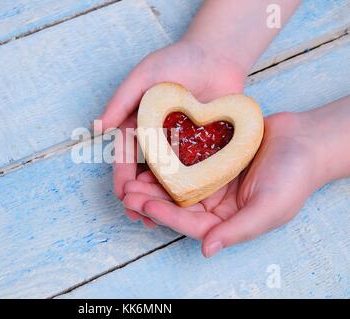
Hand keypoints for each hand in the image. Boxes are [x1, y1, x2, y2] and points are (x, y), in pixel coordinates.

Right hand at [98, 40, 244, 225]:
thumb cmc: (177, 60)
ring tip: (159, 221)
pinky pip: (198, 170)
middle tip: (138, 216)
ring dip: (163, 199)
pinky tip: (189, 206)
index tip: (121, 195)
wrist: (217, 55)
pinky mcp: (207, 147)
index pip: (127, 155)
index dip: (123, 176)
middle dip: (141, 195)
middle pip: (147, 172)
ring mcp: (183, 146)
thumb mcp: (145, 74)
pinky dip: (191, 188)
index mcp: (140, 125)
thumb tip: (98, 127)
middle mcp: (159, 139)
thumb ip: (122, 99)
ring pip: (170, 177)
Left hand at [122, 112, 323, 256]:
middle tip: (127, 193)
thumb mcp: (270, 209)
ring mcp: (212, 180)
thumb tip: (207, 249)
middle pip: (178, 204)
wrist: (306, 140)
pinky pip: (186, 161)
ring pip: (177, 183)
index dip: (166, 215)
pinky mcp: (212, 159)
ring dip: (154, 181)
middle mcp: (216, 203)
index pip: (191, 223)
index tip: (144, 205)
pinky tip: (151, 155)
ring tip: (132, 176)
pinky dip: (168, 160)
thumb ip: (238, 230)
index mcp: (228, 220)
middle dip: (152, 199)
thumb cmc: (294, 177)